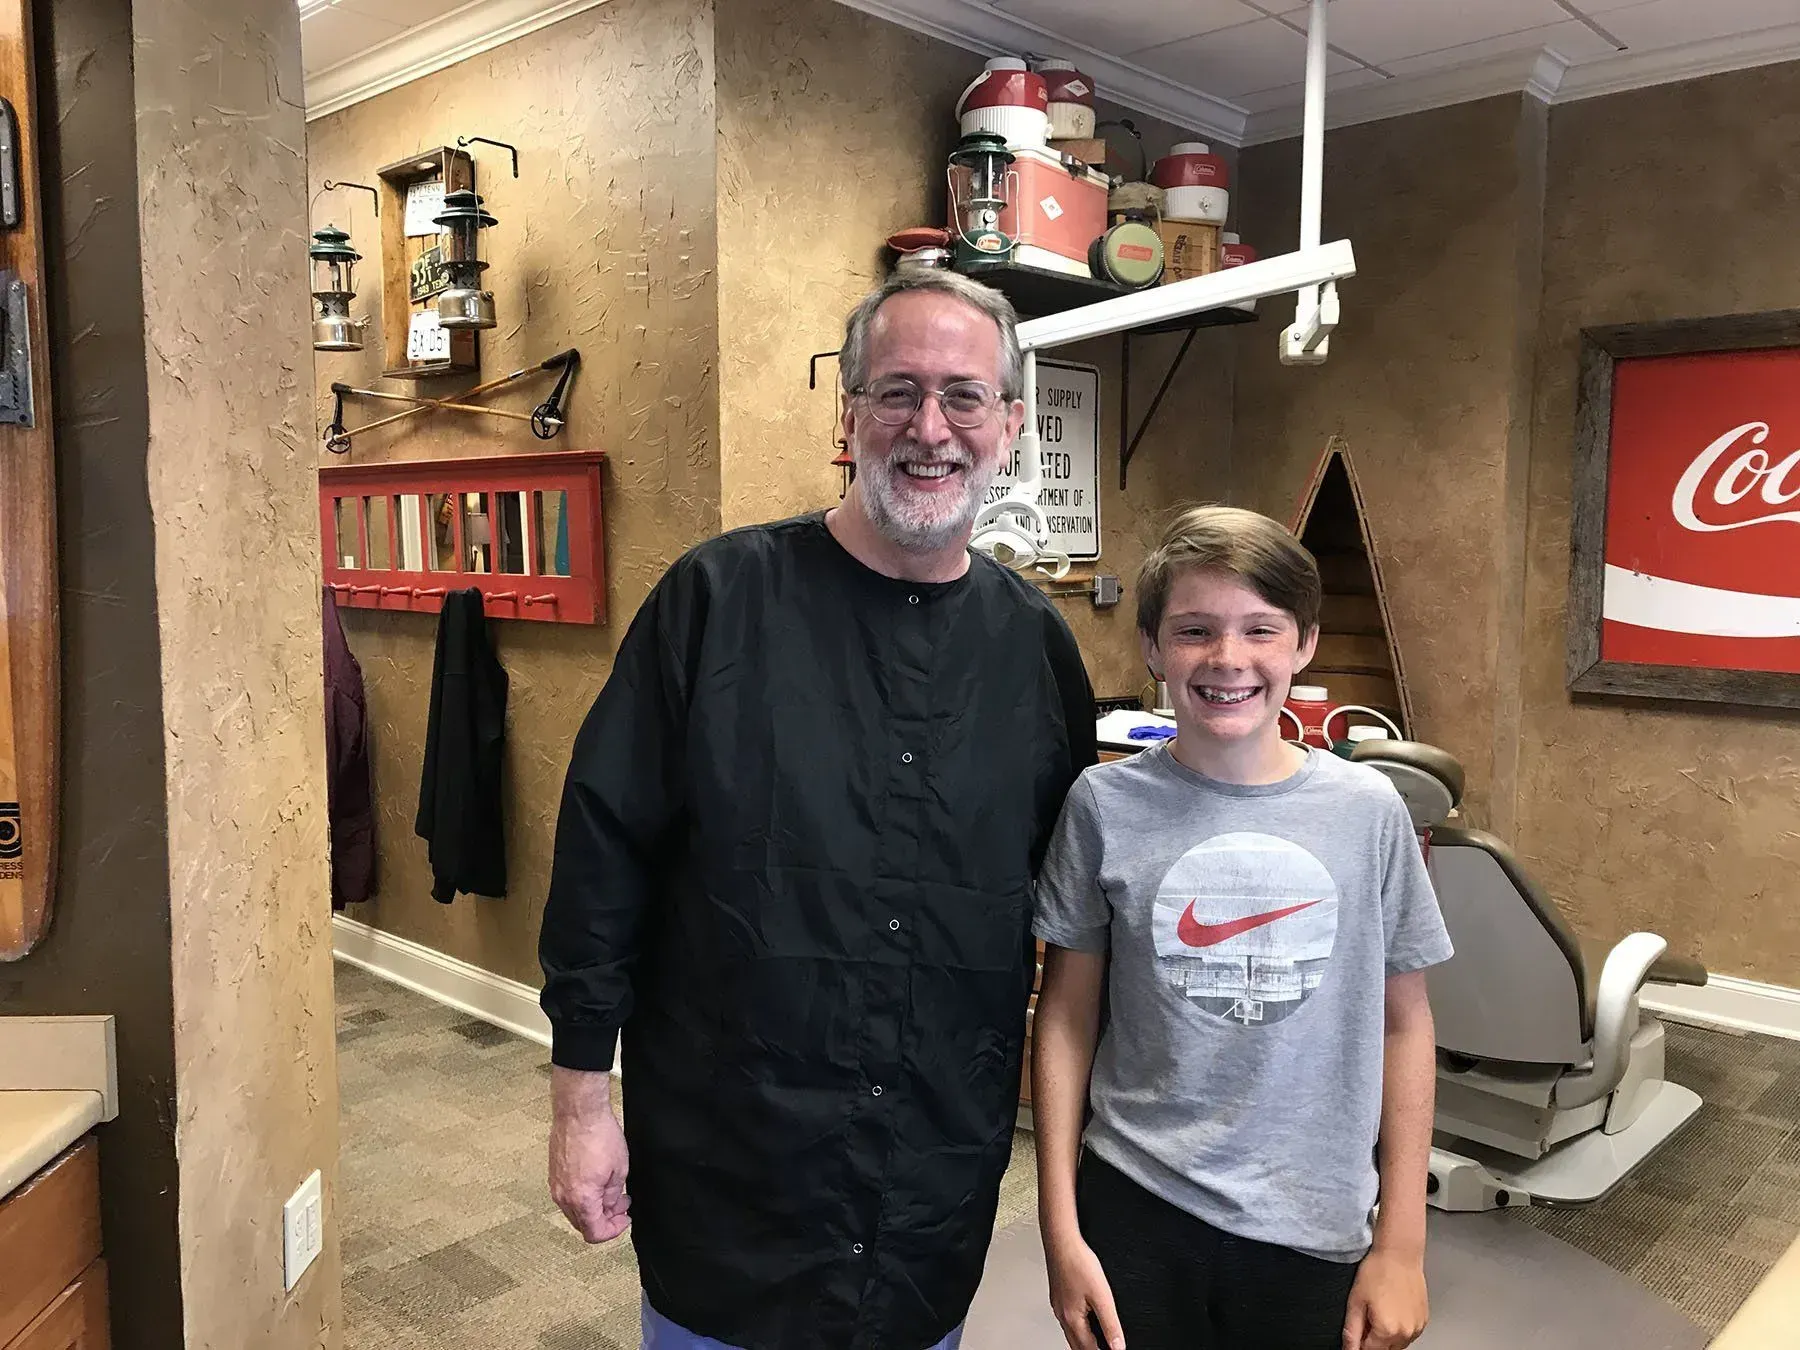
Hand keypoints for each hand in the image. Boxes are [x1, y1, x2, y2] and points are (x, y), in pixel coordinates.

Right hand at [548, 1067, 630, 1242]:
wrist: (579, 1112)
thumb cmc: (599, 1135)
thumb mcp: (619, 1170)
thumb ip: (613, 1196)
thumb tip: (610, 1206)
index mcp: (581, 1199)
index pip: (594, 1233)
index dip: (613, 1231)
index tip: (625, 1219)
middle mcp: (563, 1197)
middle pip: (583, 1225)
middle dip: (605, 1219)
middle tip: (622, 1206)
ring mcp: (556, 1185)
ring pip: (575, 1211)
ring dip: (594, 1208)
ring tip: (612, 1191)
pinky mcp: (554, 1174)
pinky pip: (568, 1196)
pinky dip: (583, 1196)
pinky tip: (597, 1182)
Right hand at [1045, 1231, 1125, 1349]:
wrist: (1061, 1241)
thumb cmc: (1077, 1262)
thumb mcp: (1102, 1295)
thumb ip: (1111, 1323)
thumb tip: (1118, 1345)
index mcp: (1072, 1318)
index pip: (1088, 1349)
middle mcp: (1062, 1314)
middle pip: (1076, 1345)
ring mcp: (1058, 1305)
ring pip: (1070, 1333)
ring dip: (1083, 1342)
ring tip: (1096, 1343)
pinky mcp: (1058, 1295)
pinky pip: (1067, 1320)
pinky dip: (1077, 1328)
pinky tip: (1084, 1321)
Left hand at [1343, 1246, 1427, 1349]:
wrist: (1399, 1254)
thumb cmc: (1378, 1271)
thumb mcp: (1356, 1301)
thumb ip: (1352, 1331)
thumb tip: (1349, 1349)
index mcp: (1387, 1330)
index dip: (1359, 1345)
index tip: (1357, 1333)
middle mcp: (1405, 1333)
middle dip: (1372, 1341)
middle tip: (1366, 1318)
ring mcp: (1417, 1327)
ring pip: (1397, 1344)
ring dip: (1386, 1336)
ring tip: (1379, 1310)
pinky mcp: (1423, 1320)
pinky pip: (1408, 1334)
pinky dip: (1398, 1329)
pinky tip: (1391, 1310)